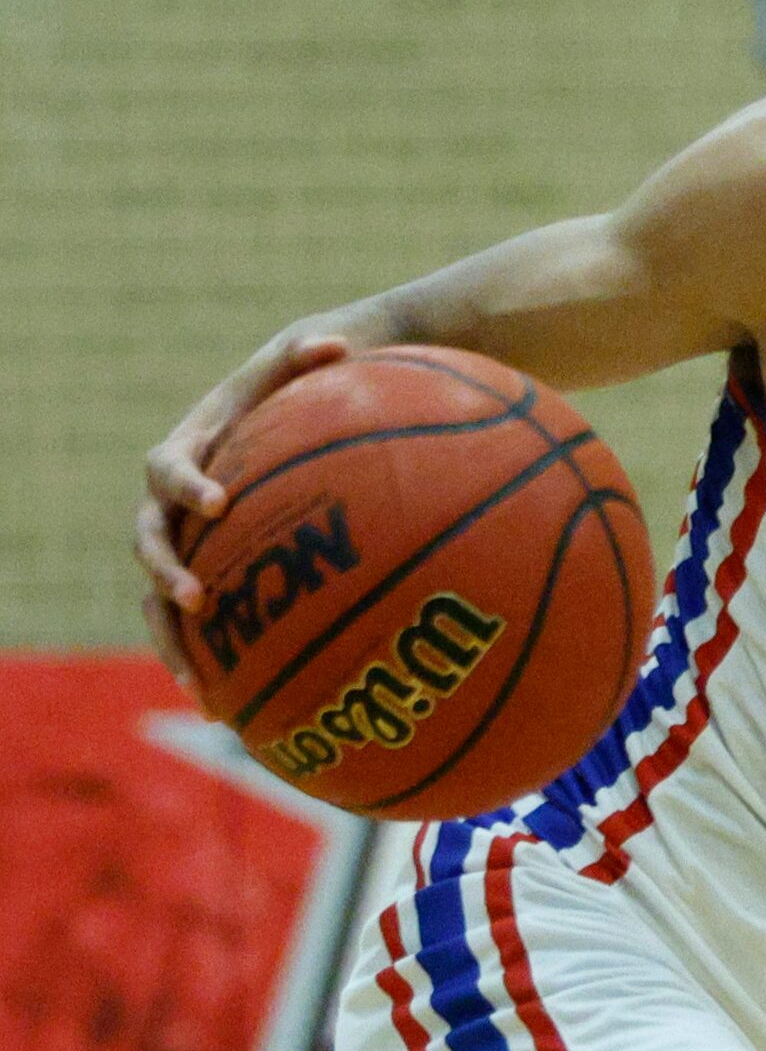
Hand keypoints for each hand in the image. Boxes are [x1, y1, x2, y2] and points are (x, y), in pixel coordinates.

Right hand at [134, 333, 353, 683]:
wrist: (296, 416)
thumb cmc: (303, 387)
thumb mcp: (309, 364)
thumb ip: (312, 353)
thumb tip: (332, 339)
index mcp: (190, 449)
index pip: (167, 467)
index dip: (185, 484)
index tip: (217, 502)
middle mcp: (175, 501)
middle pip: (147, 538)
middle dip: (164, 571)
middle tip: (197, 599)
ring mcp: (186, 544)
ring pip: (156, 596)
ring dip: (170, 636)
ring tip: (196, 679)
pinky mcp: (207, 579)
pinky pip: (191, 628)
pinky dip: (202, 664)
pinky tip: (229, 711)